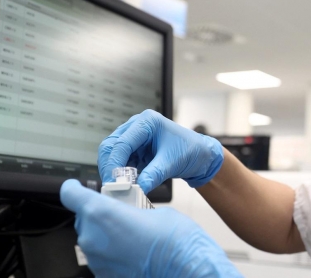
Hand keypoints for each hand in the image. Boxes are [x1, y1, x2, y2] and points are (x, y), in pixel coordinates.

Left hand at [60, 180, 241, 277]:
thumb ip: (132, 209)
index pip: (70, 194)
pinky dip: (111, 251)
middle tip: (120, 212)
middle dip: (98, 213)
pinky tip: (132, 250)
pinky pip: (101, 256)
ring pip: (92, 238)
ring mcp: (97, 259)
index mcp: (101, 212)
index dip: (73, 189)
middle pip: (83, 217)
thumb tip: (129, 214)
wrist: (186, 269)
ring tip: (130, 234)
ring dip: (105, 233)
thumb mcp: (155, 210)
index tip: (77, 188)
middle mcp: (93, 237)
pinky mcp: (104, 275)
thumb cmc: (175, 240)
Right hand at [99, 110, 223, 192]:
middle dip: (110, 166)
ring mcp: (135, 138)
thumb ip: (153, 175)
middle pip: (111, 146)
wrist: (201, 155)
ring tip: (120, 187)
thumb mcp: (171, 163)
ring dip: (114, 171)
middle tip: (112, 186)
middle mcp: (137, 126)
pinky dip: (121, 174)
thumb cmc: (191, 150)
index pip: (122, 142)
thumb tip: (136, 189)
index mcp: (147, 122)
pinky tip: (126, 184)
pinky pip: (121, 162)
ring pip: (113, 154)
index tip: (114, 181)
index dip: (115, 163)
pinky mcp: (135, 150)